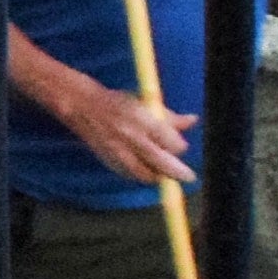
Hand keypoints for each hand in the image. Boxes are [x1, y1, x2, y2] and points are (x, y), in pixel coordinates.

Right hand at [57, 73, 195, 190]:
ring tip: (164, 173)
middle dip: (177, 172)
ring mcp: (120, 152)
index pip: (170, 142)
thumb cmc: (118, 102)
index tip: (181, 147)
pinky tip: (146, 171)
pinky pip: (131, 175)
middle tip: (188, 176)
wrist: (84, 107)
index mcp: (143, 120)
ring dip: (158, 175)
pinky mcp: (110, 161)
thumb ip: (170, 116)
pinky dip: (141, 175)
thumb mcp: (146, 104)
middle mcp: (132, 138)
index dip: (179, 147)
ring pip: (146, 174)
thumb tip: (193, 121)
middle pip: (161, 162)